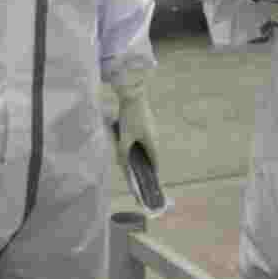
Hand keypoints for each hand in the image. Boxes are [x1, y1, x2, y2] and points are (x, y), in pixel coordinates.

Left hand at [113, 72, 166, 212]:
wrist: (133, 94)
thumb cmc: (129, 117)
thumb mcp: (124, 137)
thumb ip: (122, 153)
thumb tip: (122, 166)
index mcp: (152, 142)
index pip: (155, 163)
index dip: (153, 174)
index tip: (150, 184)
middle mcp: (155, 137)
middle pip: (151, 156)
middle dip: (146, 167)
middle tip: (140, 178)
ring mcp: (152, 130)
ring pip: (147, 147)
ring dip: (142, 155)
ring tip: (134, 165)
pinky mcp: (147, 124)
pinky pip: (144, 139)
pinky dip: (139, 146)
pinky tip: (130, 148)